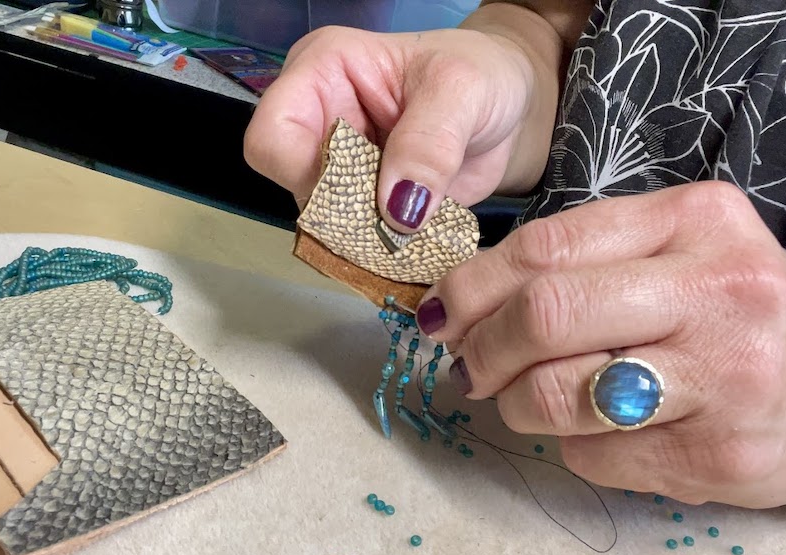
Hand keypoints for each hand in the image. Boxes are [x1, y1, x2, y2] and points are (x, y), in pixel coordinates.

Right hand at [243, 24, 550, 230]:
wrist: (513, 105)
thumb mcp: (463, 92)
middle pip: (296, 188)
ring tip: (418, 231)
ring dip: (369, 240)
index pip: (272, 138)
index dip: (309, 175)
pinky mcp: (362, 204)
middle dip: (347, 215)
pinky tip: (420, 243)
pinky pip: (356, 242)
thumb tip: (396, 211)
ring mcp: (337, 167)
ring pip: (323, 224)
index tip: (369, 192)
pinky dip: (387, 251)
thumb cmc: (484, 75)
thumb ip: (429, 144)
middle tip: (405, 221)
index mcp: (320, 71)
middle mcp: (317, 120)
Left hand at [415, 182, 785, 509]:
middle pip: (546, 315)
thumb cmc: (744, 322)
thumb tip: (462, 301)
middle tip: (469, 367)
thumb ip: (588, 262)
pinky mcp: (717, 456)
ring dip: (514, 405)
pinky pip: (592, 456)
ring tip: (523, 401)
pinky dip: (572, 448)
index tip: (446, 313)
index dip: (474, 286)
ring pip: (557, 394)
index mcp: (699, 221)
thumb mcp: (684, 256)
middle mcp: (720, 291)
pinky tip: (603, 434)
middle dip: (483, 348)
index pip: (549, 247)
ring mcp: (724, 378)